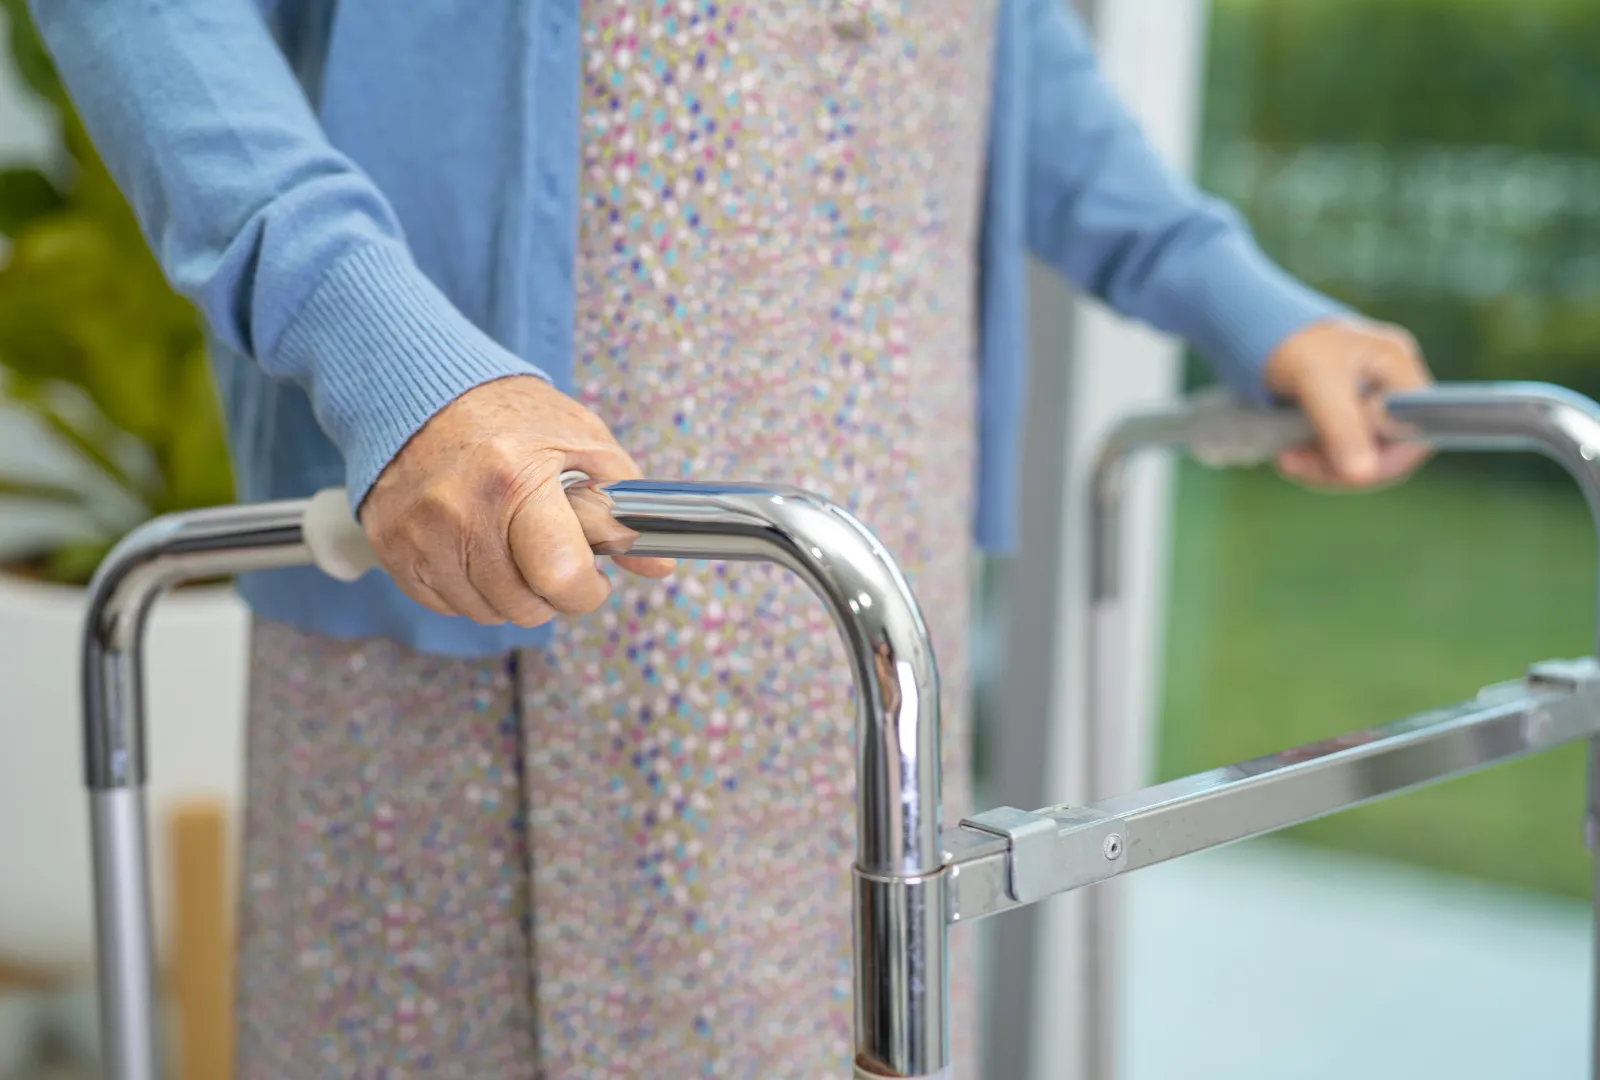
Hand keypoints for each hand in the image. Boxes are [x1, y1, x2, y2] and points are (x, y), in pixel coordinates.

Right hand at [360, 375, 672, 627]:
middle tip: (554, 559)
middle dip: (551, 594)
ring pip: (485, 612)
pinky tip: (479, 550)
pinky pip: (445, 603)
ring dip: (511, 594)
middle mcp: (460, 512)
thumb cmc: (509, 416)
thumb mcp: (581, 442)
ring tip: (516, 548)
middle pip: (523, 605)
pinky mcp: (391, 547)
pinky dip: (470, 590)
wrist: (419, 392)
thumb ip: (622, 506)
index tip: (593, 578)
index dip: (586, 591)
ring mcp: (419, 534)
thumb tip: (658, 563)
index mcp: (515, 481)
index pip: (560, 577)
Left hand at [1263, 317, 1433, 489]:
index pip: (1419, 430)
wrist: (1253, 324)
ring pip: (1364, 453)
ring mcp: (1371, 397)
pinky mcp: (1347, 410)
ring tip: (1286, 460)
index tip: (1345, 472)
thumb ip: (1341, 425)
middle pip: (1391, 448)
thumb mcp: (1315, 382)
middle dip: (1344, 467)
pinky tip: (1290, 455)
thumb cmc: (1291, 342)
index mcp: (1398, 365)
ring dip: (1324, 467)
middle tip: (1295, 464)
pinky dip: (1317, 459)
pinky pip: (1343, 447)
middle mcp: (1392, 382)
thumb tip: (1363, 474)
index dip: (1389, 462)